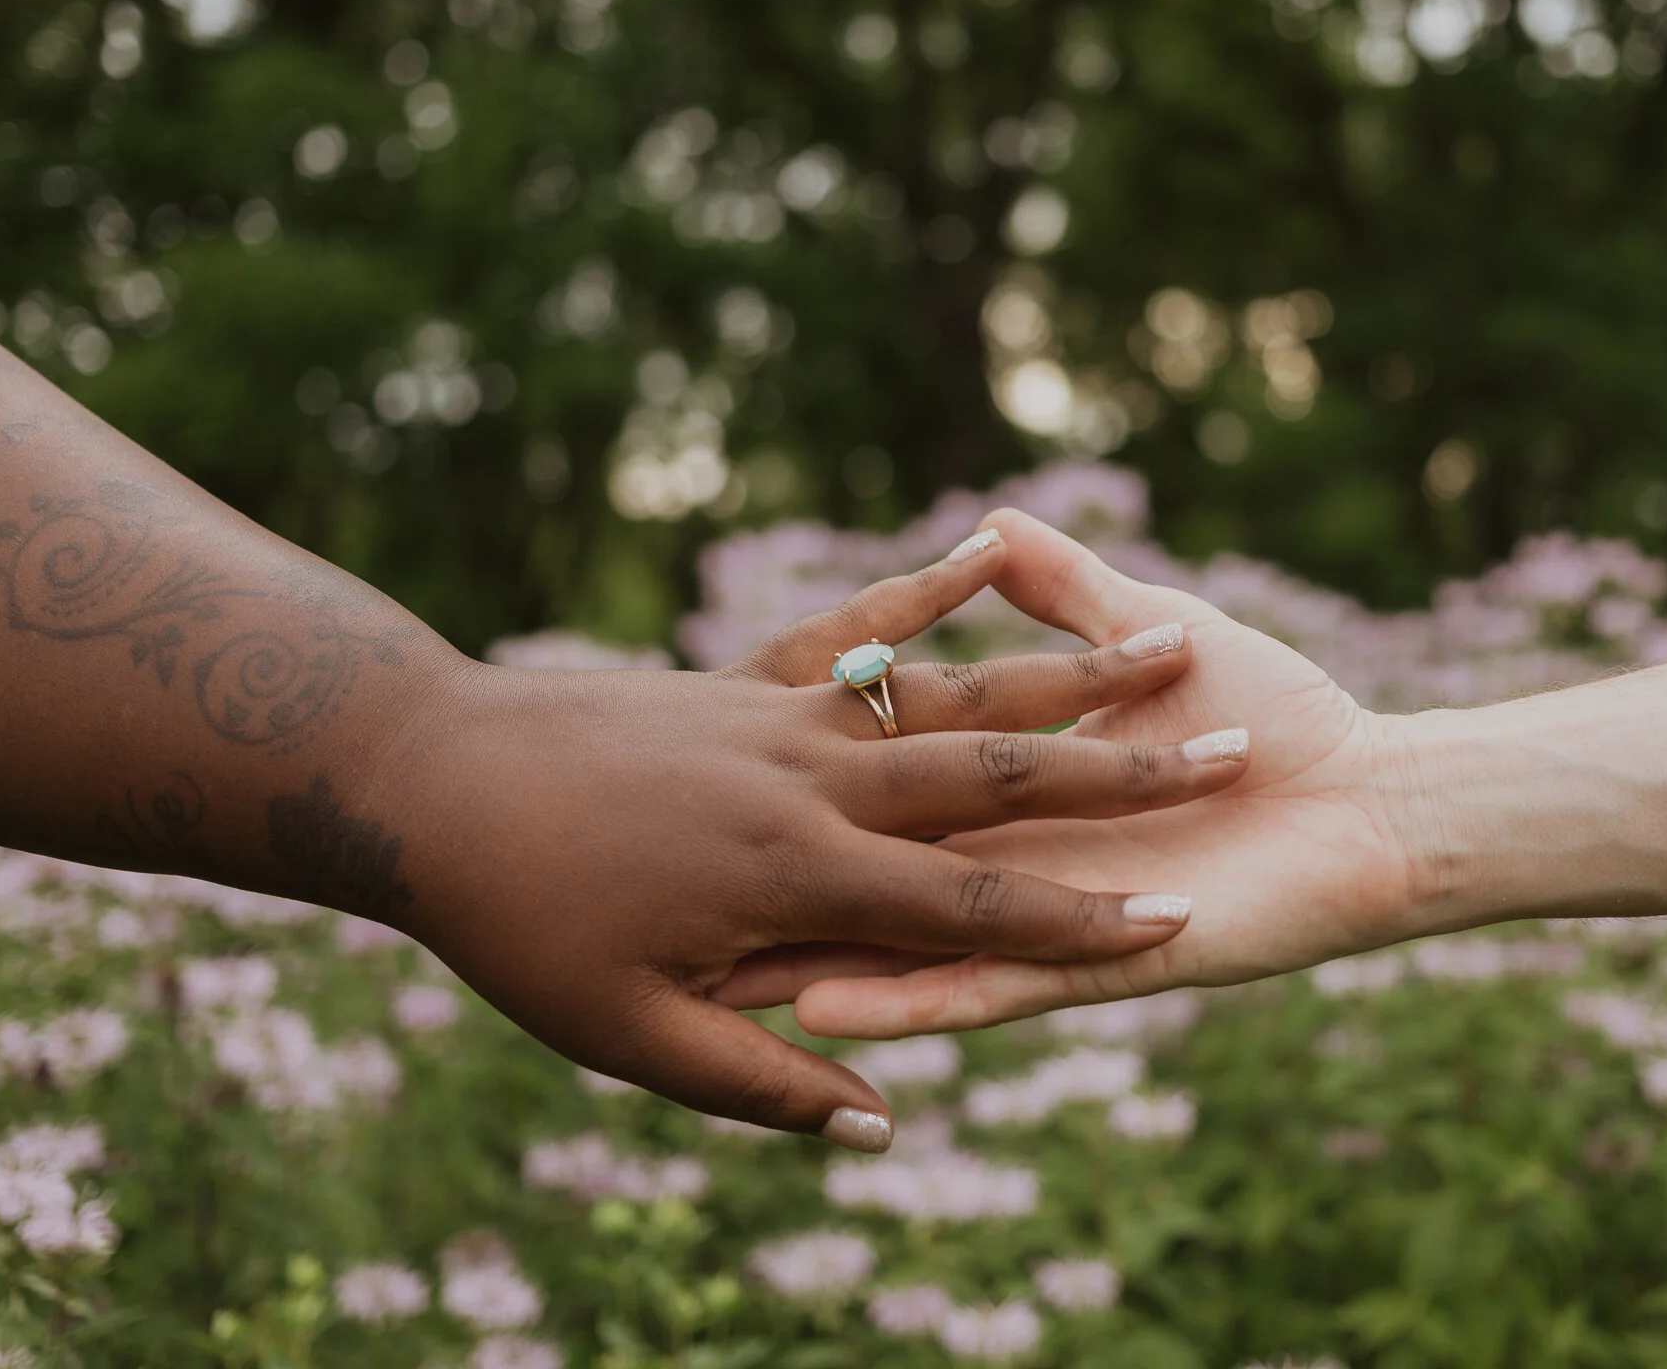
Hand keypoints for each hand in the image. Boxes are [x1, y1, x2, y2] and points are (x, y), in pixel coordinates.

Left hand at [369, 528, 1246, 1147]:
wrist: (422, 779)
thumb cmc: (517, 926)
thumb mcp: (625, 1036)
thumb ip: (759, 1083)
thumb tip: (877, 1122)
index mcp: (802, 875)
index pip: (981, 907)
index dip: (1092, 921)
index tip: (1195, 922)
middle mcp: (818, 780)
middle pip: (1006, 776)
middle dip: (1135, 773)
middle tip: (1244, 757)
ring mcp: (789, 712)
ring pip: (958, 688)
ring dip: (1074, 675)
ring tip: (1183, 648)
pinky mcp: (753, 671)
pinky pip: (864, 620)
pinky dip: (933, 587)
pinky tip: (990, 544)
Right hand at [741, 508, 1425, 1038]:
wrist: (1373, 788)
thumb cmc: (1273, 706)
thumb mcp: (1151, 629)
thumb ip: (1072, 592)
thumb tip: (999, 526)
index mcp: (1014, 788)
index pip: (885, 786)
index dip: (799, 783)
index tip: (700, 778)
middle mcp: (1013, 860)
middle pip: (872, 879)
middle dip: (778, 894)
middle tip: (668, 896)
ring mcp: (1050, 919)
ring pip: (907, 951)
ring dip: (816, 964)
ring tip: (713, 975)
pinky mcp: (1097, 965)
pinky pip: (992, 992)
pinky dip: (914, 1000)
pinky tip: (829, 1006)